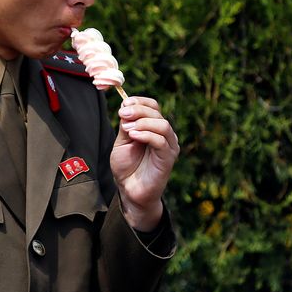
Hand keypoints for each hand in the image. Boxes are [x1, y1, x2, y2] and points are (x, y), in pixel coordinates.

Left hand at [111, 96, 179, 231]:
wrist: (130, 190)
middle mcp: (164, 134)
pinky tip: (133, 136)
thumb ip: (126, 126)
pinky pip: (161, 141)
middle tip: (123, 114)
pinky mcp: (168, 158)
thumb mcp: (123, 142)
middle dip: (138, 110)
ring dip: (142, 123)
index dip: (139, 102)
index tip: (124, 104)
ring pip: (162, 124)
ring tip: (127, 129)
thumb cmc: (127, 167)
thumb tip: (127, 106)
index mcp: (154, 127)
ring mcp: (169, 146)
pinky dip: (146, 135)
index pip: (153, 106)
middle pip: (157, 112)